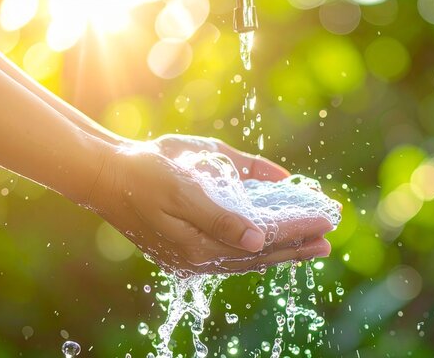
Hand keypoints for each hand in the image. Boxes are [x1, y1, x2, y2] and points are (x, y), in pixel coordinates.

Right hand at [88, 134, 332, 274]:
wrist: (104, 177)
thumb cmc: (143, 172)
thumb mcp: (181, 186)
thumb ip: (220, 214)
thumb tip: (257, 238)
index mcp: (196, 244)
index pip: (260, 240)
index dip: (296, 230)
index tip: (325, 220)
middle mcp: (196, 258)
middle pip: (257, 257)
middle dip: (295, 248)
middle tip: (328, 241)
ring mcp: (189, 258)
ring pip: (245, 260)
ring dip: (279, 253)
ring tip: (308, 248)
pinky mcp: (184, 252)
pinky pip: (229, 256)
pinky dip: (255, 251)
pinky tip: (268, 246)